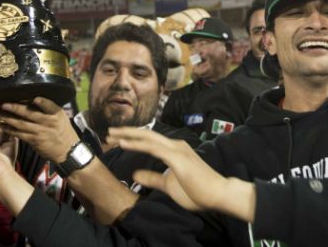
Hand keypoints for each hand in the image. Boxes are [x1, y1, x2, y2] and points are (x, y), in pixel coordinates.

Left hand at [0, 97, 78, 162]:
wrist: (67, 150)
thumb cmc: (62, 130)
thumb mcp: (60, 116)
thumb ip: (48, 108)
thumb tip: (32, 98)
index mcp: (55, 113)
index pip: (49, 105)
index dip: (42, 102)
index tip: (35, 98)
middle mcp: (48, 121)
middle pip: (29, 113)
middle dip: (14, 108)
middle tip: (2, 104)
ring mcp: (40, 131)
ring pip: (21, 124)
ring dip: (7, 118)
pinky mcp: (34, 140)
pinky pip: (19, 134)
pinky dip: (9, 130)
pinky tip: (1, 126)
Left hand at [107, 127, 254, 220]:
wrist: (218, 195)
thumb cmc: (198, 191)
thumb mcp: (169, 185)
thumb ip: (153, 178)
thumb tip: (136, 174)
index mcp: (174, 150)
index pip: (149, 140)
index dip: (132, 137)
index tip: (117, 138)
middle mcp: (175, 145)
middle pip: (146, 133)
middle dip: (127, 131)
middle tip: (109, 131)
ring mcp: (176, 149)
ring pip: (147, 137)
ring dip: (128, 135)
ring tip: (112, 135)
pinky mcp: (177, 157)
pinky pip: (153, 148)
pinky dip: (137, 144)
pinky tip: (124, 144)